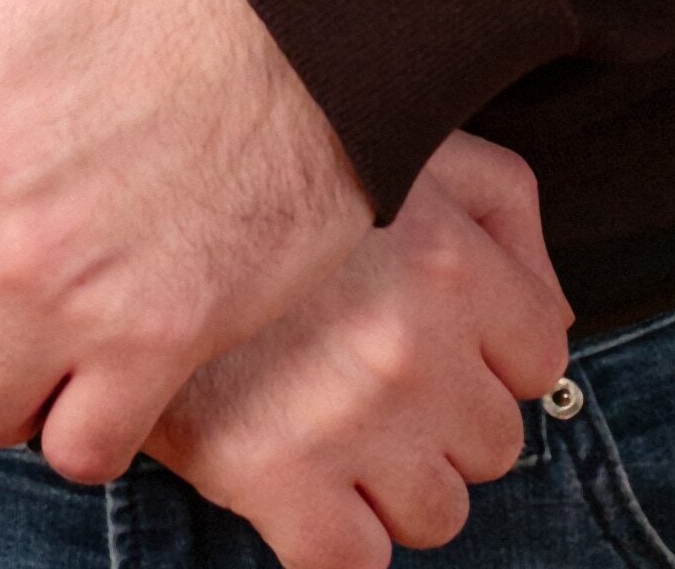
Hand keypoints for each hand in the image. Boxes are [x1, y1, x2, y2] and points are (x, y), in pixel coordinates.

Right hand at [142, 130, 573, 568]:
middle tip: (371, 370)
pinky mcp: (272, 480)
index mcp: (453, 261)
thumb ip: (504, 209)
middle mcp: (412, 348)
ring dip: (394, 481)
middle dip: (444, 417)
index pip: (543, 358)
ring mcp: (346, 422)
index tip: (437, 333)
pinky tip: (301, 477)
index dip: (492, 351)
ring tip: (333, 416)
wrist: (122, 203)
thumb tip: (551, 316)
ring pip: (437, 514)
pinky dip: (334, 537)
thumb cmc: (276, 168)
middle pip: (495, 444)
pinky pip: (352, 563)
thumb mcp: (409, 147)